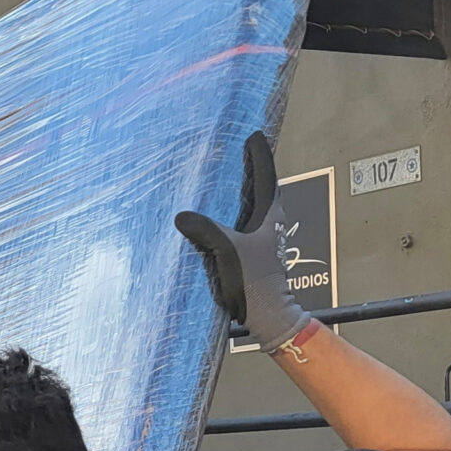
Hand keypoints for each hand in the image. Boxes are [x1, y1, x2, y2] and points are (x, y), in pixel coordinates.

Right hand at [175, 131, 314, 356]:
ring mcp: (263, 238)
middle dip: (248, 170)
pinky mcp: (254, 253)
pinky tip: (215, 218)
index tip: (253, 135)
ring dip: (239, 193)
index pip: (265, 175)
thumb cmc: (255, 280)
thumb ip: (205, 230)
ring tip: (223, 180)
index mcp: (269, 214)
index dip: (258, 154)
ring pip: (250, 207)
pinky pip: (241, 224)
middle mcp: (269, 222)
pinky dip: (230, 214)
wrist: (269, 315)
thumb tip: (181, 216)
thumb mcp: (227, 250)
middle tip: (235, 152)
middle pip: (259, 188)